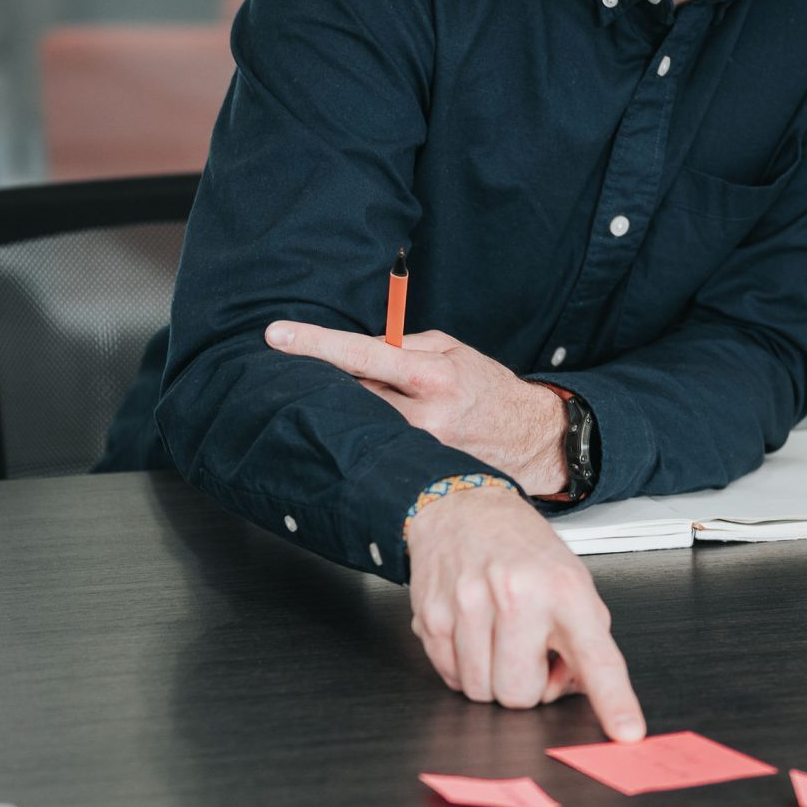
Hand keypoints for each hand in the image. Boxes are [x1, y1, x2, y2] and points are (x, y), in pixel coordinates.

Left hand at [265, 320, 566, 494]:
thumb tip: (357, 348)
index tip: (277, 335)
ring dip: (349, 408)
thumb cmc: (486, 387)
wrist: (528, 439)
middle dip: (329, 380)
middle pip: (350, 394)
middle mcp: (423, 417)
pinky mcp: (417, 471)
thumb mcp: (451, 349)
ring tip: (362, 403)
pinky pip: (375, 447)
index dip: (316, 343)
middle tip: (307, 373)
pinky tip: (371, 430)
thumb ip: (402, 346)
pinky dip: (366, 433)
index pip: (362, 355)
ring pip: (359, 423)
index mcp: (432, 376)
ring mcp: (418, 450)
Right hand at [402, 485, 645, 741]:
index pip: (595, 657)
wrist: (463, 508)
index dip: (613, 701)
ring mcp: (470, 606)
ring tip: (497, 637)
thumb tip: (580, 692)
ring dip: (491, 677)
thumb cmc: (522, 548)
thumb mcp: (571, 580)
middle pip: (520, 695)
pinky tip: (472, 633)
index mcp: (565, 589)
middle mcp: (517, 595)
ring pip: (481, 692)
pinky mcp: (433, 616)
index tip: (627, 732)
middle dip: (524, 686)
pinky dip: (463, 667)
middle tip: (525, 651)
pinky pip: (450, 678)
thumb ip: (584, 640)